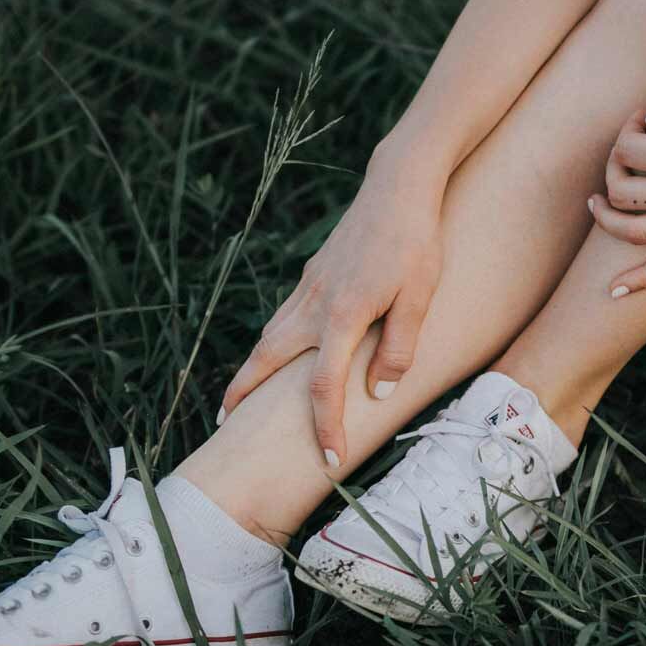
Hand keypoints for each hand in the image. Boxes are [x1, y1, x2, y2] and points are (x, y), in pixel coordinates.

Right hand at [218, 167, 442, 466]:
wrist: (398, 186)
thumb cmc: (416, 242)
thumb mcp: (420, 298)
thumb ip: (399, 349)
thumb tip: (376, 394)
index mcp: (343, 315)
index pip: (324, 385)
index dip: (325, 425)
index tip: (329, 459)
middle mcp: (315, 303)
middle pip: (268, 358)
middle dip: (244, 393)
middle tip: (225, 425)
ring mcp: (309, 286)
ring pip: (270, 336)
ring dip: (252, 368)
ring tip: (240, 397)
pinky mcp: (313, 274)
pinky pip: (283, 317)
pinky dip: (270, 343)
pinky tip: (276, 353)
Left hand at [586, 83, 645, 294]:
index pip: (630, 148)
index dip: (627, 130)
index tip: (643, 119)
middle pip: (622, 190)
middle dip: (613, 166)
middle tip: (626, 151)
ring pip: (633, 232)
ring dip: (605, 219)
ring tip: (595, 205)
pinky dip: (639, 281)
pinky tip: (613, 291)